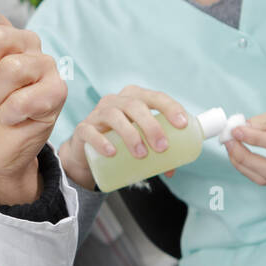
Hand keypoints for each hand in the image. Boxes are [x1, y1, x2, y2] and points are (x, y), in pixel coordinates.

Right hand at [58, 84, 189, 189]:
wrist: (88, 153)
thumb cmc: (120, 142)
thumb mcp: (141, 142)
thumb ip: (156, 153)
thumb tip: (171, 169)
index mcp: (134, 98)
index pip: (155, 97)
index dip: (170, 107)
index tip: (182, 125)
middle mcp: (116, 101)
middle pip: (135, 105)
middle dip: (151, 125)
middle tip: (162, 147)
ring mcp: (97, 113)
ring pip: (114, 115)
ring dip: (130, 134)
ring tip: (141, 154)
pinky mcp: (83, 129)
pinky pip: (90, 131)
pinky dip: (101, 141)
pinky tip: (112, 153)